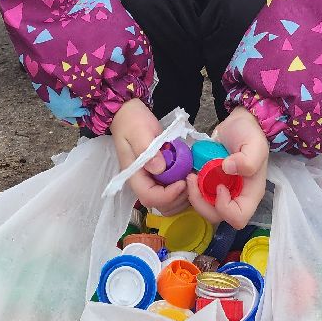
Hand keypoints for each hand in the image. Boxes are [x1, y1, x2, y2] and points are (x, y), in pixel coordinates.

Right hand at [110, 99, 188, 214]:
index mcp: (135, 176)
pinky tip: (191, 174)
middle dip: (179, 197)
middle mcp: (143, 183)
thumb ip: (148, 150)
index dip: (169, 195)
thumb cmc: (133, 122)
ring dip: (184, 196)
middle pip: (161, 205)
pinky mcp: (161, 177)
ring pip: (169, 203)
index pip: (150, 197)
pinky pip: (173, 192)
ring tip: (192, 176)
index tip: (183, 181)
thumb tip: (160, 168)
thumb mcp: (140, 132)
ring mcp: (152, 181)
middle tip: (191, 178)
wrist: (129, 115)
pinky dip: (185, 189)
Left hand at [186, 107, 269, 230]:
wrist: (239, 124)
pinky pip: (198, 195)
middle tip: (193, 179)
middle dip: (201, 202)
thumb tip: (228, 168)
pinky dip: (190, 188)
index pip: (238, 218)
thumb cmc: (250, 134)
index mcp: (250, 193)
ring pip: (204, 208)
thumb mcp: (255, 144)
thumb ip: (248, 159)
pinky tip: (189, 173)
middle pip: (216, 216)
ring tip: (190, 175)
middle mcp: (236, 197)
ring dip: (193, 195)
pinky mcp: (209, 184)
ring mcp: (222, 192)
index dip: (225, 207)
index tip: (219, 186)